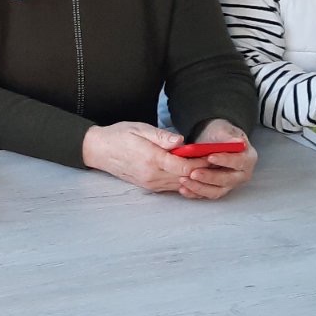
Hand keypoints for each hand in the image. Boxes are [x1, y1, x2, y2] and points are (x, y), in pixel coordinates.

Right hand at [81, 122, 208, 193]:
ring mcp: (150, 183)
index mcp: (152, 159)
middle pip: (186, 177)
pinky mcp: (149, 186)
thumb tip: (181, 141)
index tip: (212, 154)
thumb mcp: (140, 129)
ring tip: (207, 166)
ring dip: (194, 177)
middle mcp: (152, 175)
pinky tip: (190, 171)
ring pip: (181, 184)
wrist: (98, 150)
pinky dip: (184, 180)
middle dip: (202, 169)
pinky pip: (172, 186)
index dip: (201, 162)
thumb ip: (161, 136)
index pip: (185, 166)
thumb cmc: (119, 136)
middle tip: (216, 160)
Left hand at [178, 119, 257, 199]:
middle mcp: (241, 174)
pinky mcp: (217, 189)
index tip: (210, 157)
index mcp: (247, 159)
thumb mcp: (224, 130)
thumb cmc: (220, 135)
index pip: (239, 162)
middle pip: (228, 180)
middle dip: (210, 177)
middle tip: (194, 173)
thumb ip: (228, 137)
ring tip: (184, 180)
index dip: (225, 160)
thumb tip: (237, 142)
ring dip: (199, 187)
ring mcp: (229, 184)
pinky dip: (194, 193)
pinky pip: (206, 194)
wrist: (213, 141)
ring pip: (216, 191)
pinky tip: (183, 189)